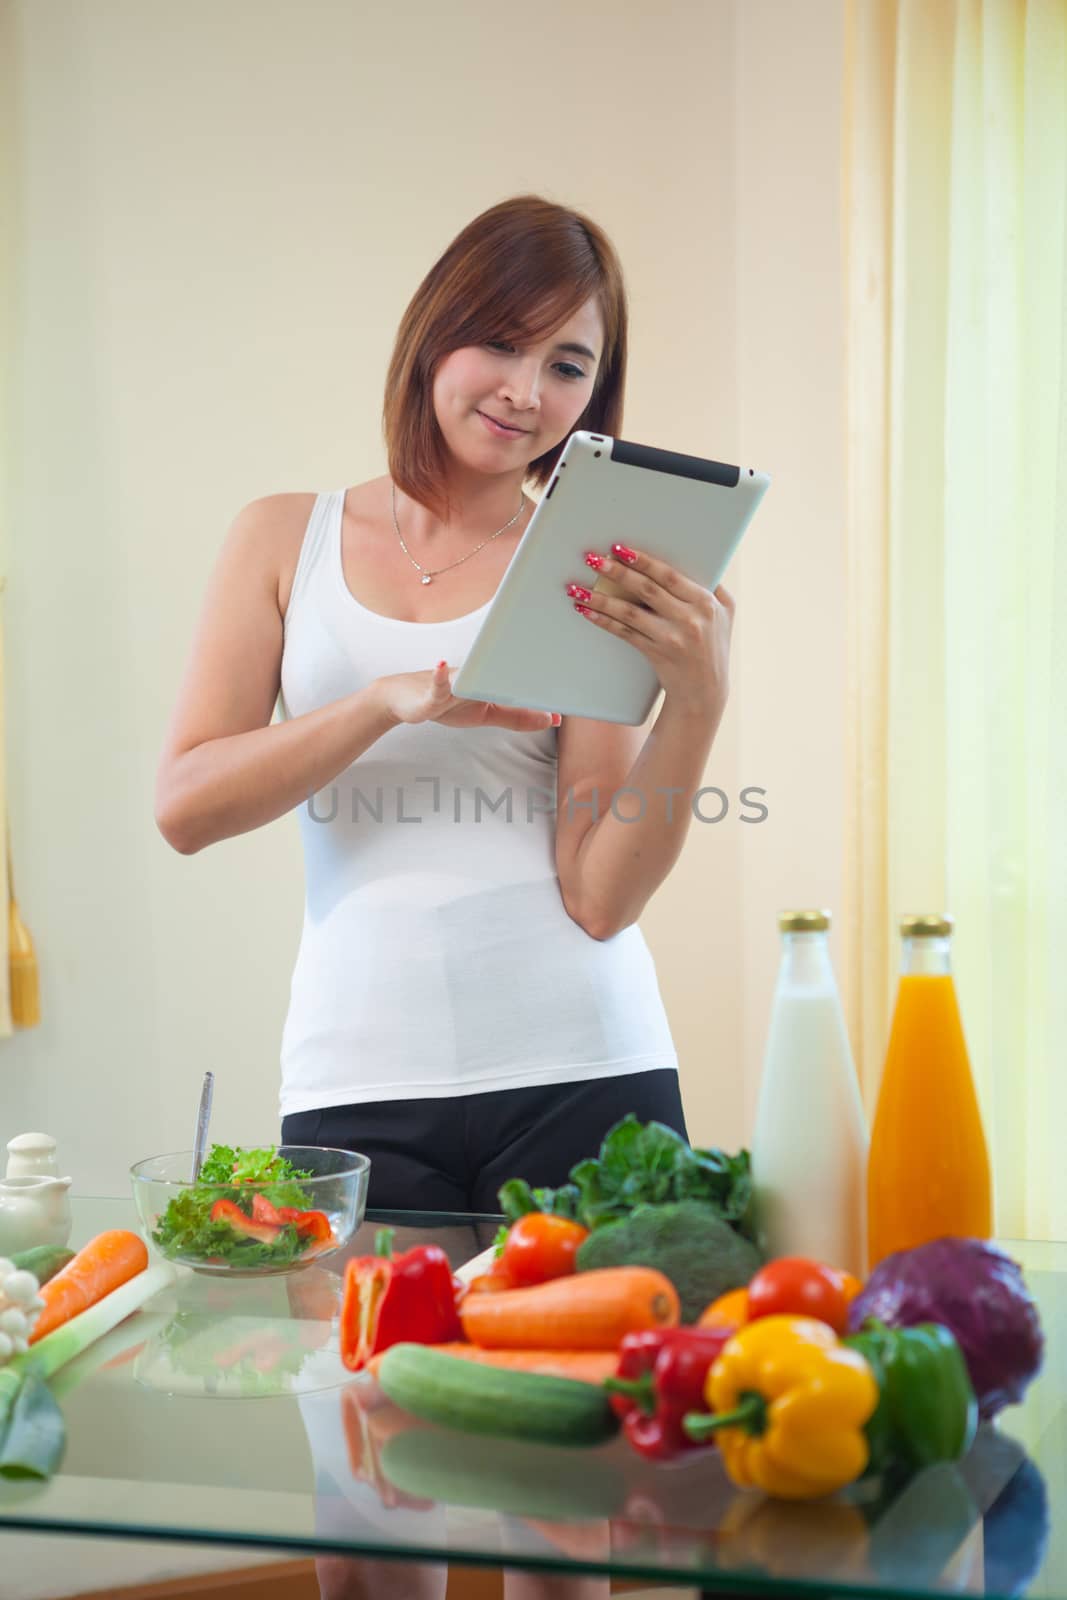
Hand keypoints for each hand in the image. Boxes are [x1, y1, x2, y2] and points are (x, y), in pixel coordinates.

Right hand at [377, 662, 561, 731]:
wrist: (402, 701)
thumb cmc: (446, 704)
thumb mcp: (485, 714)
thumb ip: (518, 717)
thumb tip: (552, 719)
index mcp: (488, 679)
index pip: (517, 678)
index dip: (540, 680)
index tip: (566, 680)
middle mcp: (473, 675)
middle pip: (499, 671)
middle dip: (521, 672)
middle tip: (547, 663)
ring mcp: (450, 683)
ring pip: (470, 677)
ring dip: (483, 671)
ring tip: (496, 667)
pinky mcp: (428, 693)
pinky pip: (436, 685)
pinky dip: (440, 677)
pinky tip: (441, 667)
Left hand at [568, 544, 734, 721]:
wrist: (704, 692)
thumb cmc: (713, 647)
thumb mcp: (725, 613)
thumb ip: (713, 586)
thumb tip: (697, 556)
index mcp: (706, 603)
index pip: (669, 576)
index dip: (643, 560)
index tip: (619, 548)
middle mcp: (690, 619)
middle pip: (647, 589)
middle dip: (617, 572)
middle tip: (592, 558)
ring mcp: (672, 638)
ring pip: (630, 612)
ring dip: (601, 598)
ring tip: (578, 587)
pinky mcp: (656, 653)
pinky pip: (624, 633)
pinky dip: (604, 620)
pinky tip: (586, 610)